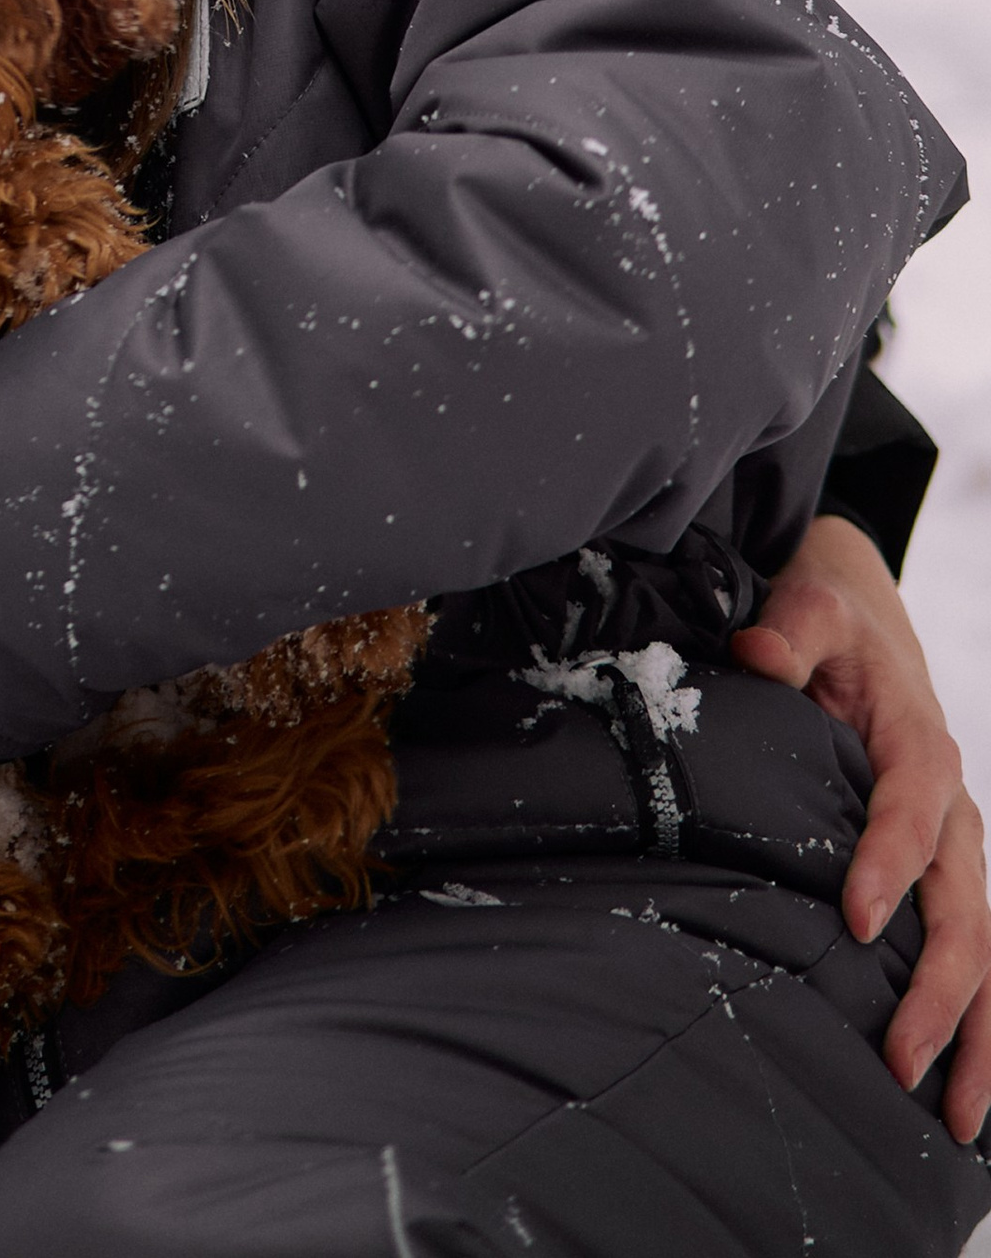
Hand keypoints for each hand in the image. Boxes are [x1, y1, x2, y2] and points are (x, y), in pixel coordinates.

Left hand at [731, 511, 990, 1136]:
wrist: (868, 617)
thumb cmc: (832, 618)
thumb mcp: (809, 605)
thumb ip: (788, 631)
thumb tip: (758, 653)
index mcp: (919, 745)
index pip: (910, 813)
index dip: (887, 865)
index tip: (855, 922)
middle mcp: (953, 811)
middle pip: (963, 907)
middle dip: (942, 991)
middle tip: (900, 1060)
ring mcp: (959, 850)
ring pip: (985, 950)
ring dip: (979, 1035)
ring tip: (960, 1120)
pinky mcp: (950, 876)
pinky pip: (978, 954)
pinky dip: (985, 1024)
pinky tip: (969, 1096)